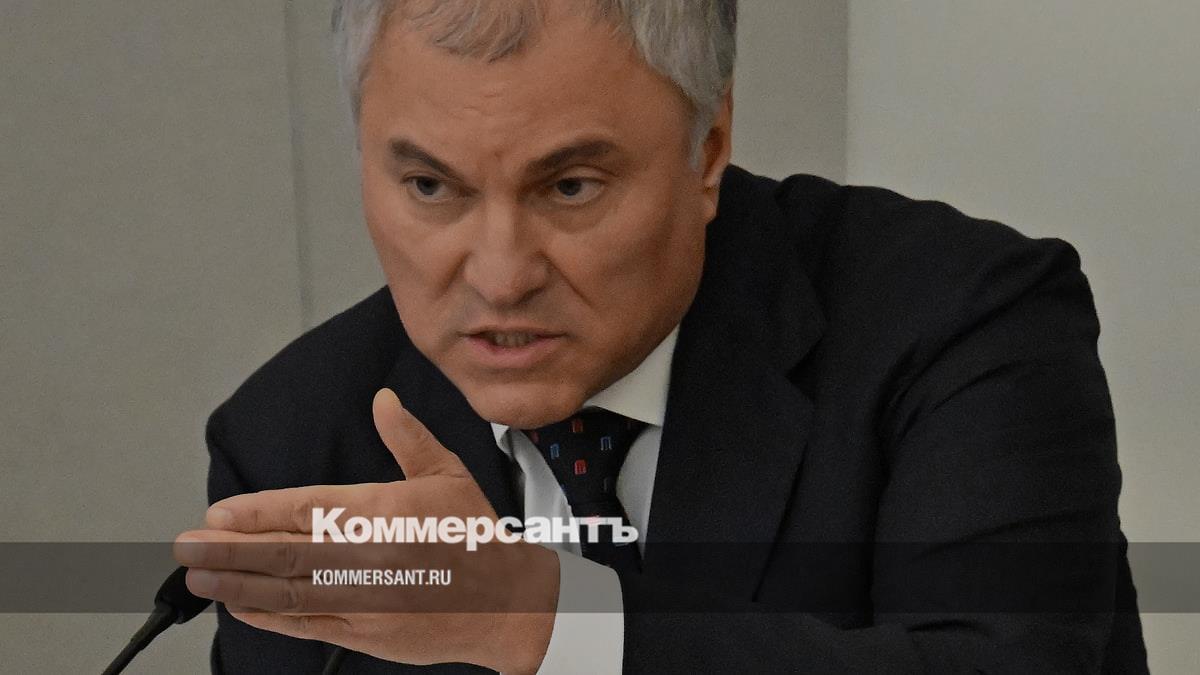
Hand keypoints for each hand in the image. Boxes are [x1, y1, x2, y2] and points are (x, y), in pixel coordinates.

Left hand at [174, 388, 558, 673]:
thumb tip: (383, 400)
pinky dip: (268, 616)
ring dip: (235, 584)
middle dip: (227, 551)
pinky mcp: (365, 632)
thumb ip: (408, 438)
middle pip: (281, 552)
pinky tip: (240, 608)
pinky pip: (305, 624)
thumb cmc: (477, 536)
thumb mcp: (447, 475)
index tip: (216, 515)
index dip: (255, 513)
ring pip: (284, 591)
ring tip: (197, 577)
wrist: (509, 601)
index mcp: (382, 512)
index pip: (304, 509)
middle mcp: (365, 556)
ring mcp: (362, 599)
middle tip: (184, 547)